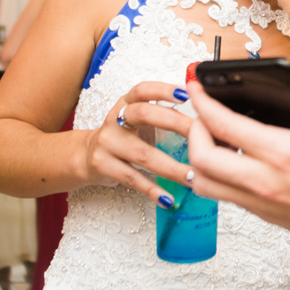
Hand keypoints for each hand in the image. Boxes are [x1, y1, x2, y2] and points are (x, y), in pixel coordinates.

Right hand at [81, 82, 194, 207]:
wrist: (85, 156)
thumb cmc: (122, 136)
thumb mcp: (136, 119)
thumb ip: (162, 114)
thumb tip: (203, 118)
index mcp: (126, 103)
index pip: (143, 90)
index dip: (163, 90)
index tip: (186, 94)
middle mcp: (115, 120)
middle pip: (145, 115)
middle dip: (177, 124)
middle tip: (201, 137)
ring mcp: (107, 143)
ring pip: (143, 154)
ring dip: (172, 168)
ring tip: (193, 177)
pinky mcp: (103, 166)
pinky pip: (133, 179)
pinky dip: (153, 190)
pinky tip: (169, 199)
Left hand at [187, 58, 289, 246]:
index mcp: (283, 155)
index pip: (224, 126)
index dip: (203, 102)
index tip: (197, 88)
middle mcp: (264, 181)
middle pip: (201, 157)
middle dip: (194, 128)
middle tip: (202, 112)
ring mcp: (259, 201)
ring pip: (204, 182)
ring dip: (198, 156)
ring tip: (210, 136)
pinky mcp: (261, 213)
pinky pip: (221, 195)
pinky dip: (213, 174)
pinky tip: (229, 159)